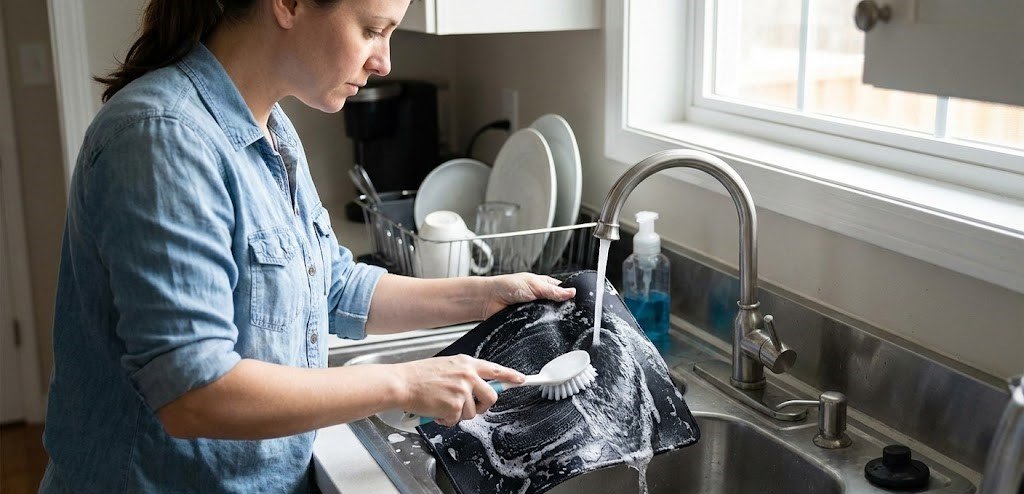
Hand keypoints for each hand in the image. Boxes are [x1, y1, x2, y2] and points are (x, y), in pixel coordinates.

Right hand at [394, 355, 525, 426]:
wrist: (402, 383)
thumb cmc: (419, 376)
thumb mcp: (447, 367)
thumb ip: (465, 374)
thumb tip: (478, 386)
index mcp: (466, 363)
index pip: (495, 369)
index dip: (510, 376)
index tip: (521, 380)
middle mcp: (468, 375)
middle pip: (492, 396)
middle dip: (483, 406)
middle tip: (472, 407)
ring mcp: (463, 391)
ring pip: (473, 412)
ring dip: (458, 414)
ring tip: (443, 405)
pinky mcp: (455, 406)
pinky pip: (457, 420)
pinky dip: (446, 419)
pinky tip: (436, 410)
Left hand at [479, 273, 576, 319]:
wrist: (488, 300)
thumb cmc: (507, 286)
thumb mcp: (534, 285)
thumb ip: (553, 291)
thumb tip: (572, 292)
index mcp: (544, 285)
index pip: (562, 291)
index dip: (569, 297)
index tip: (576, 303)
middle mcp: (540, 298)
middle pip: (557, 307)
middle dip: (559, 311)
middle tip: (562, 313)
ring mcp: (534, 311)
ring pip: (548, 318)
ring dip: (548, 320)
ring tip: (548, 319)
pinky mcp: (527, 322)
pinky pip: (537, 327)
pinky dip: (538, 327)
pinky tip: (539, 327)